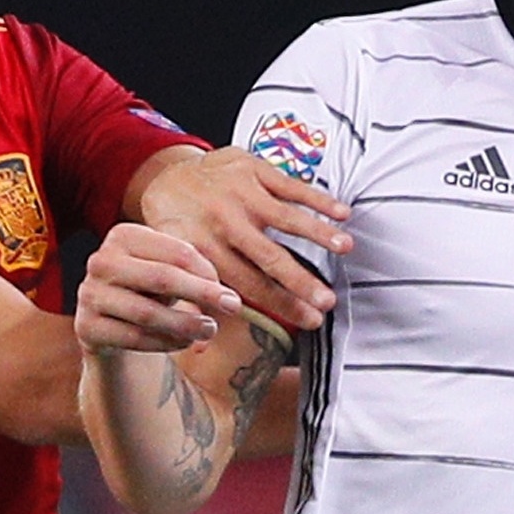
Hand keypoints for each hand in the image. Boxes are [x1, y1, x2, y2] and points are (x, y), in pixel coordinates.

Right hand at [75, 225, 241, 352]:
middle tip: (232, 309)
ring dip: (186, 325)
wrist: (109, 323)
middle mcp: (101, 260)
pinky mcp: (86, 326)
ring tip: (209, 331)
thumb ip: (195, 277)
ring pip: (148, 313)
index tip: (231, 296)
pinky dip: (164, 343)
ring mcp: (89, 294)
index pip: (177, 252)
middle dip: (202, 295)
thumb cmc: (149, 291)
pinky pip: (134, 338)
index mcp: (123, 235)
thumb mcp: (170, 274)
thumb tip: (227, 300)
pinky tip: (183, 343)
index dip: (208, 274)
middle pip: (162, 277)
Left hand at [131, 148, 350, 330]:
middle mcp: (222, 222)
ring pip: (284, 216)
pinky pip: (289, 184)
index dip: (282, 304)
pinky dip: (317, 198)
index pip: (249, 284)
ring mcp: (238, 192)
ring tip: (346, 247)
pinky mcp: (251, 168)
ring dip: (317, 232)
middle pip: (269, 256)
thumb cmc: (178, 230)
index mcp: (203, 249)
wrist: (167, 175)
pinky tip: (342, 213)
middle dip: (301, 280)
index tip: (311, 320)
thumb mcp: (175, 264)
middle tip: (329, 300)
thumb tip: (202, 345)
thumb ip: (191, 299)